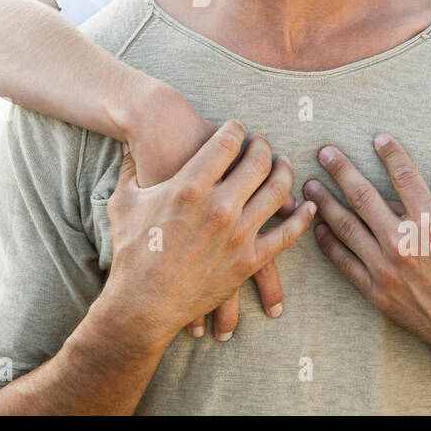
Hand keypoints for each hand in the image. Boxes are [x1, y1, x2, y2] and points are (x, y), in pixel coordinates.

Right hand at [125, 88, 296, 339]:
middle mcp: (220, 206)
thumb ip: (130, 169)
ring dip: (285, 173)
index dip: (236, 128)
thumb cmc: (131, 251)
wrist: (140, 303)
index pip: (228, 141)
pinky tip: (306, 207)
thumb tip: (127, 145)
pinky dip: (301, 218)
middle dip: (263, 145)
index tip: (237, 128)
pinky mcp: (248, 261)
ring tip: (283, 166)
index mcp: (190, 186)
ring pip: (278, 192)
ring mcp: (238, 235)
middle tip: (262, 143)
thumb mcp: (124, 200)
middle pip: (259, 161)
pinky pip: (286, 235)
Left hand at [305, 135, 430, 370]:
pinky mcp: (376, 290)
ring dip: (325, 202)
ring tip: (311, 186)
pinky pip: (344, 261)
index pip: (404, 175)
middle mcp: (403, 241)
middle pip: (363, 195)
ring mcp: (386, 267)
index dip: (391, 152)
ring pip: (345, 226)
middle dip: (341, 169)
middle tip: (325, 152)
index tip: (378, 138)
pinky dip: (328, 242)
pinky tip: (318, 228)